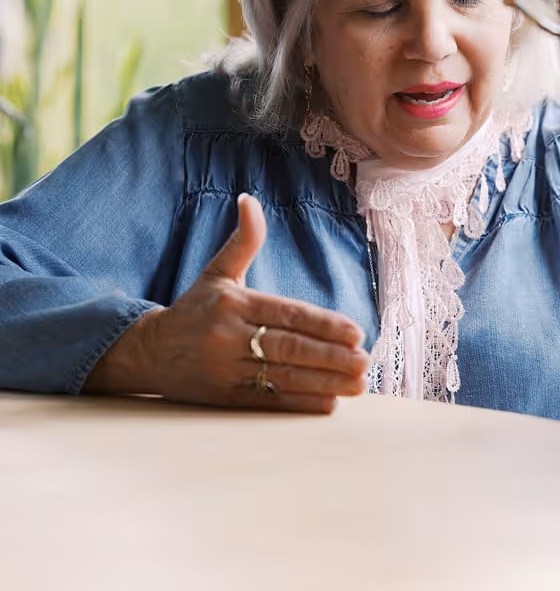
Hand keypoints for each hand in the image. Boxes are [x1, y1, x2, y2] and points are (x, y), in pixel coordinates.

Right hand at [86, 194, 369, 411]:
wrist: (148, 352)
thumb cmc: (195, 308)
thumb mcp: (217, 271)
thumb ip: (243, 240)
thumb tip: (250, 199)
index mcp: (232, 303)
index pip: (285, 314)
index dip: (322, 325)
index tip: (355, 332)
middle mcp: (228, 337)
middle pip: (288, 348)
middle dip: (330, 357)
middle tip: (365, 361)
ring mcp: (225, 371)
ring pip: (282, 378)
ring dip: (324, 383)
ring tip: (357, 384)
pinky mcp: (223, 399)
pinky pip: (267, 403)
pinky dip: (299, 405)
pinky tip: (328, 404)